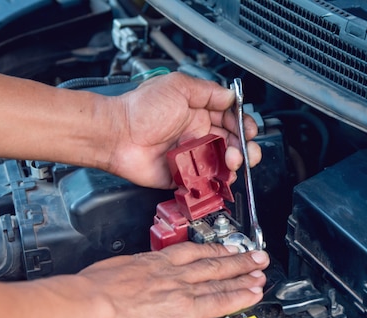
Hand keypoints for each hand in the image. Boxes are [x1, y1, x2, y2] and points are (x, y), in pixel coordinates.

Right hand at [78, 242, 268, 317]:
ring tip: (261, 271)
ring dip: (244, 274)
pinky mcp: (186, 308)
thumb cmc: (91, 293)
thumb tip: (125, 287)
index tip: (222, 249)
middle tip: (255, 254)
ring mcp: (181, 289)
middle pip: (211, 262)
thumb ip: (127, 280)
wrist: (90, 305)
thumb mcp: (110, 274)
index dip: (210, 250)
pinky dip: (240, 296)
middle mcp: (171, 272)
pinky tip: (253, 294)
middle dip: (236, 258)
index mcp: (152, 262)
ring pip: (221, 278)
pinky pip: (221, 301)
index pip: (189, 253)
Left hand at [108, 72, 260, 188]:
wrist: (117, 135)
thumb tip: (230, 96)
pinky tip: (219, 178)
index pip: (231, 120)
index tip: (248, 131)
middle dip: (244, 148)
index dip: (243, 126)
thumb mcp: (178, 87)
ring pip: (222, 164)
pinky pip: (205, 182)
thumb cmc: (140, 109)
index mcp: (198, 113)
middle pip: (232, 144)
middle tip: (243, 152)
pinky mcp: (183, 177)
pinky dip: (216, 182)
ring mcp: (191, 156)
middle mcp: (197, 135)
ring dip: (234, 165)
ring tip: (231, 163)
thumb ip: (208, 91)